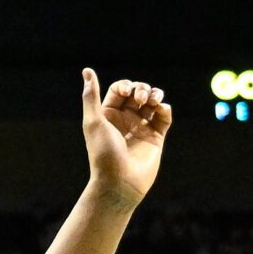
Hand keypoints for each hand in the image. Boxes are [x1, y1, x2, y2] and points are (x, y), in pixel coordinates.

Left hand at [80, 69, 171, 203]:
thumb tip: (87, 70)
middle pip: (137, 92)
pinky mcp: (156, 137)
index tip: (126, 93)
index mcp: (108, 114)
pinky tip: (161, 109)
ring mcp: (141, 127)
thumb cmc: (103, 154)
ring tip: (154, 102)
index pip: (119, 89)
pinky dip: (165, 109)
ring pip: (152, 102)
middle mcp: (125, 119)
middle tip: (142, 99)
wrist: (120, 183)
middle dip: (141, 89)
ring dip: (155, 95)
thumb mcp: (94, 122)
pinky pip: (164, 117)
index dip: (125, 86)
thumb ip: (91, 96)